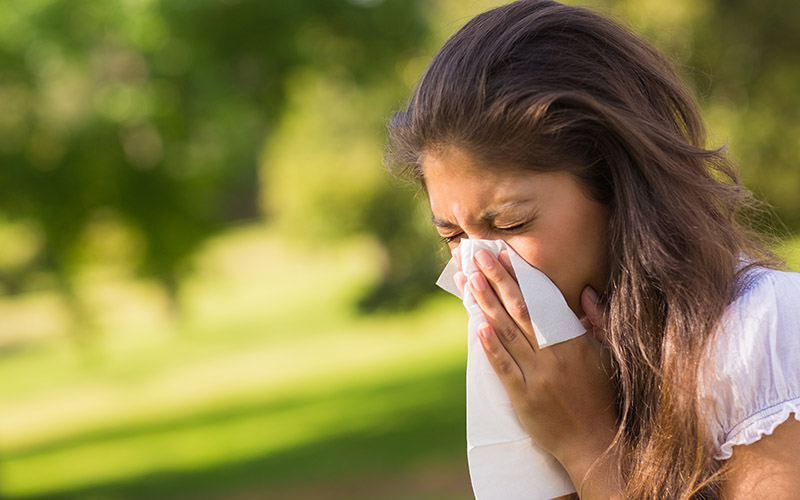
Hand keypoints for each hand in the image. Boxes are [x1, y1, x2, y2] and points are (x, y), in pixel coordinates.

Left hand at [461, 249, 619, 493]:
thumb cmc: (602, 397)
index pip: (543, 300)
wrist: (595, 443)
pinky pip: (505, 368)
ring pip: (507, 333)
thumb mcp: (608, 355)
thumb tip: (586, 293)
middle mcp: (555, 354)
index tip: (504, 255)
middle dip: (497, 279)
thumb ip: (599, 321)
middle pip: (520, 310)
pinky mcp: (524, 398)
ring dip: (487, 304)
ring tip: (469, 280)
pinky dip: (491, 347)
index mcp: (575, 340)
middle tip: (477, 256)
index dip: (521, 276)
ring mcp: (538, 376)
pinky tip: (477, 326)